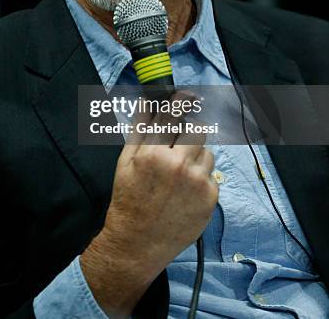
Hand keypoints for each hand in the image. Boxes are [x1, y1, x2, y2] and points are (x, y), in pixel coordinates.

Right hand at [80, 91, 217, 317]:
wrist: (137, 242)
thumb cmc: (128, 198)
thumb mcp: (125, 160)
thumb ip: (139, 128)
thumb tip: (147, 101)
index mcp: (155, 153)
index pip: (174, 115)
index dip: (182, 101)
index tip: (187, 95)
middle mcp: (180, 165)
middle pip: (198, 130)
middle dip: (189, 132)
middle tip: (179, 143)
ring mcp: (198, 183)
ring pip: (208, 152)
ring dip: (196, 156)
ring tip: (179, 173)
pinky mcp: (211, 198)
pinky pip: (212, 175)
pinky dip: (201, 178)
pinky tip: (185, 191)